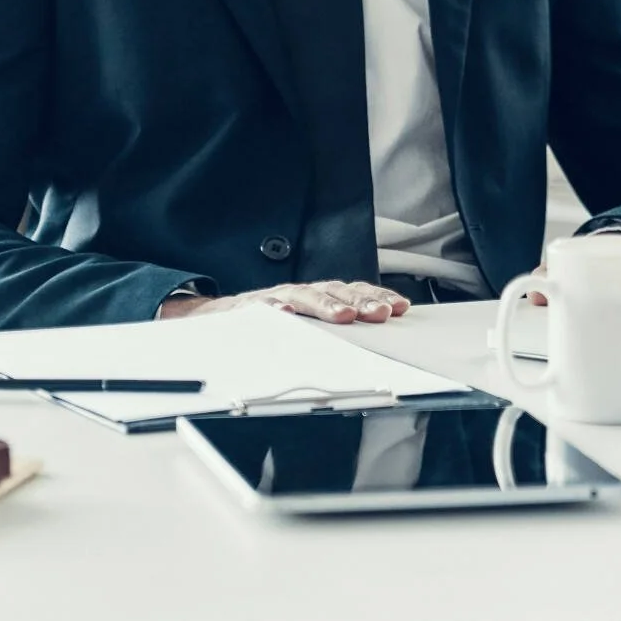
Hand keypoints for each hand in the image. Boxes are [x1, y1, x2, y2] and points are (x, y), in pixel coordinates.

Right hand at [157, 280, 411, 324]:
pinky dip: (274, 308)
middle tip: (380, 314)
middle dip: (360, 302)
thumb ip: (337, 324)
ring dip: (325, 304)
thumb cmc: (273, 322)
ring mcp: (277, 298)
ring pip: (305, 296)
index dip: (377, 297)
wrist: (220, 317)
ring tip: (343, 315)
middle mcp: (302, 293)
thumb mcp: (309, 324)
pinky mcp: (250, 308)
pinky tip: (284, 312)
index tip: (400, 308)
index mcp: (321, 296)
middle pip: (336, 292)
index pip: (354, 292)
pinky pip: (262, 307)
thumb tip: (379, 328)